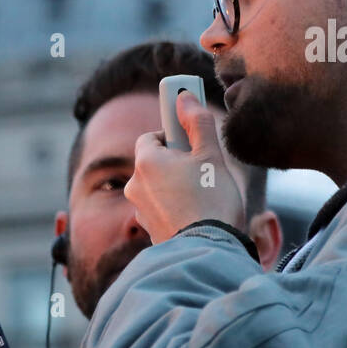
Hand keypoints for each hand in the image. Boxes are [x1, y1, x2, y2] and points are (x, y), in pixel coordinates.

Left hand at [123, 90, 245, 243]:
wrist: (208, 250)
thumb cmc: (211, 199)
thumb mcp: (211, 155)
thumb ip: (197, 122)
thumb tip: (185, 97)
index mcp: (146, 162)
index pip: (150, 137)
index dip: (171, 135)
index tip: (191, 140)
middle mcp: (135, 186)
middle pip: (153, 163)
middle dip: (175, 162)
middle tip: (203, 168)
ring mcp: (141, 211)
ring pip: (157, 188)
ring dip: (175, 185)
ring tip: (204, 194)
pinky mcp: (150, 231)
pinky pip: (161, 209)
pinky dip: (175, 207)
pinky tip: (198, 214)